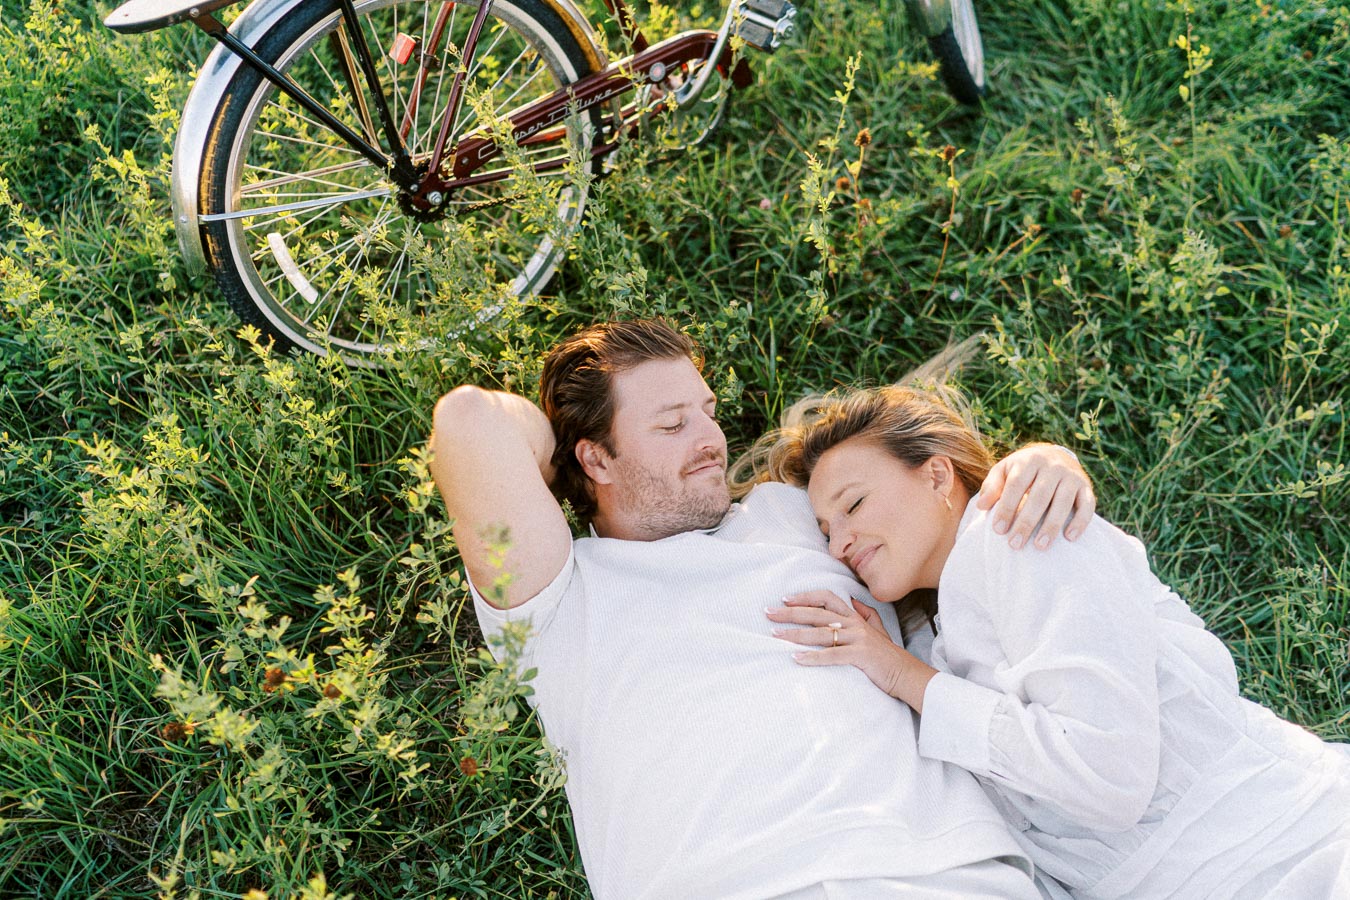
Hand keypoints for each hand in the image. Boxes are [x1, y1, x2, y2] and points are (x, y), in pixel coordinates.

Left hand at [766, 590, 936, 710]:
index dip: (806, 596)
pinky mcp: (860, 655)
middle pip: (817, 613)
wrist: (907, 674)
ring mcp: (858, 638)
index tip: (785, 599)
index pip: (827, 598)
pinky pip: (832, 655)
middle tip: (768, 613)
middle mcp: (855, 623)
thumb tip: (853, 600)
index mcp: (855, 617)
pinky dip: (813, 657)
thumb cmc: (888, 655)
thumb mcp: (878, 629)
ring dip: (796, 634)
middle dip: (791, 612)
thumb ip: (866, 613)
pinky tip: (796, 659)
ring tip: (776, 636)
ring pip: (821, 633)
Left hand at [977, 443, 1094, 549]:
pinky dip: (1080, 522)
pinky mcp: (1086, 487)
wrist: (1055, 455)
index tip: (998, 530)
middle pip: (1039, 496)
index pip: (1016, 485)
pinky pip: (1087, 505)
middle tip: (1015, 544)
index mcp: (1029, 460)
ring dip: (1051, 526)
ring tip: (1040, 546)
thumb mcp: (1005, 471)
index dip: (1007, 508)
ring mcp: (1071, 476)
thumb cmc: (1023, 469)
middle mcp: (1053, 466)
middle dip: (1026, 522)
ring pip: (1063, 502)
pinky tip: (1069, 538)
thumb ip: (992, 486)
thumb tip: (981, 506)